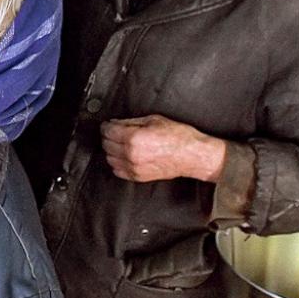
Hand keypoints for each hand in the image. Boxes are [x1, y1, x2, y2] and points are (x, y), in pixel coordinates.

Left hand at [101, 115, 226, 182]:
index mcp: (134, 138)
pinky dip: (117, 163)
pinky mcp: (138, 177)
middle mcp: (131, 154)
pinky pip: (117, 170)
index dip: (107, 125)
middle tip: (115, 132)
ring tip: (121, 144)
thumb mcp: (154, 120)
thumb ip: (131, 122)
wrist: (192, 156)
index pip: (108, 131)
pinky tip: (124, 156)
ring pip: (109, 158)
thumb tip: (116, 123)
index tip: (108, 124)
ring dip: (112, 150)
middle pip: (106, 144)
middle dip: (109, 136)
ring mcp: (134, 167)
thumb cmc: (179, 138)